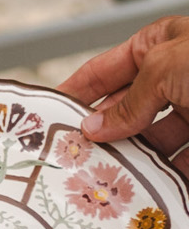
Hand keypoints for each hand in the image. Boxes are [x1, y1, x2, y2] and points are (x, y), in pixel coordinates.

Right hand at [60, 17, 188, 165]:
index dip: (77, 89)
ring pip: (152, 138)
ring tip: (111, 173)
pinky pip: (181, 159)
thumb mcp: (164, 68)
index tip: (52, 111)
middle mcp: (173, 75)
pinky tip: (150, 184)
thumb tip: (97, 126)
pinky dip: (166, 175)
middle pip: (125, 108)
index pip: (104, 69)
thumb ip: (129, 101)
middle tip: (78, 151)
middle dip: (104, 131)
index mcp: (157, 44)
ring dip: (134, 157)